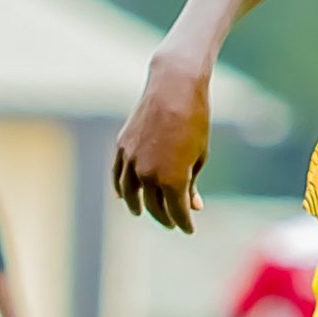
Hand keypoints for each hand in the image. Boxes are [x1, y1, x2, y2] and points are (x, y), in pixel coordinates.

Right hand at [113, 58, 211, 231]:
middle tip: (172, 222)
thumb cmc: (194, 120)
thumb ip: (192, 183)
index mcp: (172, 179)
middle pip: (153, 207)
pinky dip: (121, 188)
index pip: (177, 212)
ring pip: (131, 194)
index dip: (184, 223)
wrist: (174, 87)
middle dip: (165, 217)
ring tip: (141, 212)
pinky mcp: (122, 148)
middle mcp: (148, 174)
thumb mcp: (199, 155)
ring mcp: (131, 161)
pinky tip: (123, 195)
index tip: (189, 229)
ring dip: (138, 206)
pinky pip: (118, 176)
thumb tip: (193, 205)